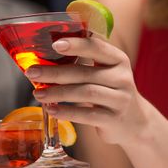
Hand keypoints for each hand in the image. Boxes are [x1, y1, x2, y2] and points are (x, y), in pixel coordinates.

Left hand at [25, 37, 153, 145]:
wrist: (135, 123)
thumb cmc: (109, 92)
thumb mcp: (104, 73)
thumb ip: (83, 63)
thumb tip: (44, 56)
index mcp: (117, 60)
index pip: (96, 47)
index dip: (76, 44)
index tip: (55, 44)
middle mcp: (122, 77)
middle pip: (84, 72)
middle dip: (55, 72)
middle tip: (32, 72)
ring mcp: (120, 99)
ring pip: (85, 93)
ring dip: (58, 93)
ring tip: (38, 93)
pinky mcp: (114, 119)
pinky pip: (87, 114)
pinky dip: (67, 112)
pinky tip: (52, 110)